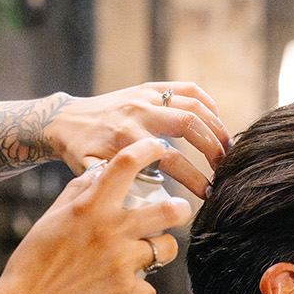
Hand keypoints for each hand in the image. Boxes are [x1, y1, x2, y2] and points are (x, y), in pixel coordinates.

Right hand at [0, 139, 192, 293]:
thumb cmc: (33, 262)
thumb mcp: (52, 217)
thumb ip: (78, 192)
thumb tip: (99, 172)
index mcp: (90, 206)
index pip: (126, 164)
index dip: (149, 149)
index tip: (160, 147)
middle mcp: (110, 229)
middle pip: (168, 210)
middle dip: (180, 208)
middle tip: (180, 209)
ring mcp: (121, 261)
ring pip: (167, 249)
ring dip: (162, 251)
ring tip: (152, 255)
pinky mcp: (124, 292)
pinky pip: (151, 292)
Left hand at [45, 83, 229, 197]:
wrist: (65, 119)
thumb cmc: (80, 151)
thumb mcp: (89, 172)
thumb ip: (115, 185)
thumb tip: (141, 205)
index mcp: (125, 138)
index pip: (171, 158)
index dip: (194, 178)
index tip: (208, 193)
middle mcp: (139, 113)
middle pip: (189, 125)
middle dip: (212, 148)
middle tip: (225, 168)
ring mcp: (146, 97)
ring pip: (193, 104)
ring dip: (216, 126)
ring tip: (227, 148)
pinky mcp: (149, 88)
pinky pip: (187, 89)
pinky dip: (207, 103)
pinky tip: (217, 120)